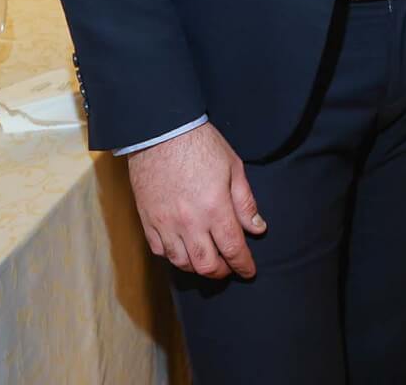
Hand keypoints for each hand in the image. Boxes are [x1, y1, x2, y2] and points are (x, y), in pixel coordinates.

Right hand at [126, 121, 266, 278]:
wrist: (160, 132)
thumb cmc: (201, 145)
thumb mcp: (233, 167)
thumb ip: (245, 202)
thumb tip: (257, 228)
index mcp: (215, 208)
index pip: (233, 248)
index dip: (243, 265)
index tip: (249, 271)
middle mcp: (190, 222)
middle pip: (207, 264)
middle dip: (222, 272)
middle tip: (230, 268)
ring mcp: (165, 223)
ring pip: (182, 262)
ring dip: (198, 268)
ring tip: (208, 261)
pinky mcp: (148, 220)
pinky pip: (160, 251)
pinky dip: (174, 257)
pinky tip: (183, 251)